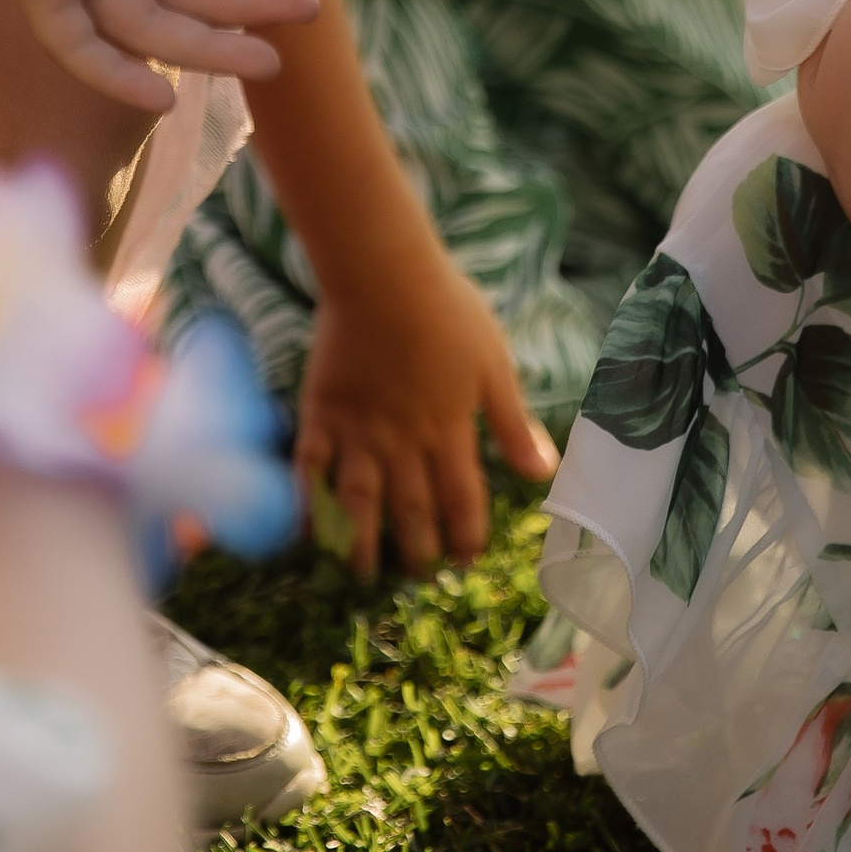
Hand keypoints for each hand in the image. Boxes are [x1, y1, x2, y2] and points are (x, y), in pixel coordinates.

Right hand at [300, 246, 557, 580]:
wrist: (383, 274)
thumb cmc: (447, 311)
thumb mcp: (494, 364)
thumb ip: (512, 424)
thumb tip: (542, 472)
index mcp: (449, 430)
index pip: (461, 500)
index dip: (465, 535)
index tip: (466, 560)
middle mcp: (403, 442)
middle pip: (411, 511)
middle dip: (416, 550)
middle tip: (417, 577)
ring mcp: (358, 431)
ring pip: (360, 502)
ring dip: (361, 543)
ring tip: (362, 573)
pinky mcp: (322, 414)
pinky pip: (311, 470)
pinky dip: (308, 504)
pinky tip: (307, 532)